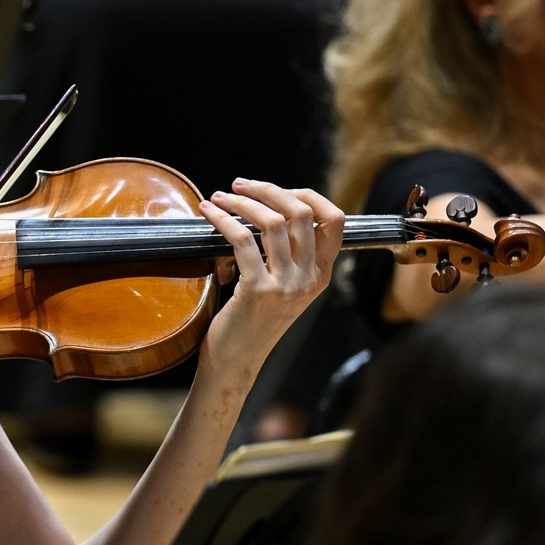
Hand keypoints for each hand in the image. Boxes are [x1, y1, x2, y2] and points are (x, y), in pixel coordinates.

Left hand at [198, 179, 342, 361]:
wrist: (236, 360)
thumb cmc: (252, 321)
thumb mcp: (284, 288)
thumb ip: (288, 256)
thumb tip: (271, 209)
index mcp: (321, 274)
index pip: (335, 220)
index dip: (306, 195)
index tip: (274, 189)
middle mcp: (310, 278)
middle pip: (302, 212)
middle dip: (268, 189)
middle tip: (240, 184)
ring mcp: (287, 285)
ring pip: (273, 222)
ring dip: (242, 202)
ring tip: (221, 197)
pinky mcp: (258, 290)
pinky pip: (243, 240)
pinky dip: (223, 219)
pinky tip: (209, 212)